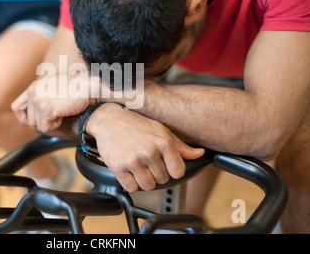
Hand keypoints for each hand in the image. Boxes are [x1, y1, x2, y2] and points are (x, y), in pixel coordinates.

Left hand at [12, 73, 99, 131]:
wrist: (91, 87)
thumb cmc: (78, 91)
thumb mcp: (54, 93)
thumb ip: (41, 102)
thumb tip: (28, 121)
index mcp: (34, 86)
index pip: (17, 107)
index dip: (25, 117)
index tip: (38, 120)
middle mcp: (33, 90)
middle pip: (27, 120)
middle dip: (43, 121)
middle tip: (58, 112)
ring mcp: (37, 98)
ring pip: (36, 125)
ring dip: (51, 123)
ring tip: (62, 110)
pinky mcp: (44, 107)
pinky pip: (45, 128)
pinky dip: (56, 125)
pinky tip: (64, 113)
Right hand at [87, 103, 204, 191]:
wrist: (109, 120)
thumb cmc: (137, 125)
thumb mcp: (161, 130)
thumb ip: (181, 146)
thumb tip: (200, 154)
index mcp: (163, 142)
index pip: (178, 172)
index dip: (171, 169)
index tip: (163, 163)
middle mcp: (149, 151)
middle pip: (162, 180)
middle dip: (155, 173)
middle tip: (146, 161)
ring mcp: (133, 160)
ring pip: (148, 186)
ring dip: (143, 180)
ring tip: (137, 166)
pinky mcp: (118, 167)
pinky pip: (131, 188)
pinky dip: (130, 182)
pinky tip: (128, 169)